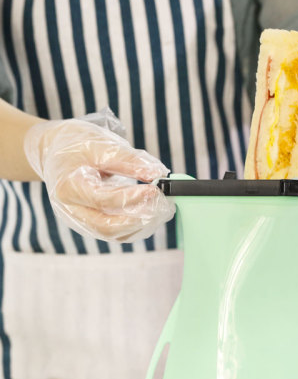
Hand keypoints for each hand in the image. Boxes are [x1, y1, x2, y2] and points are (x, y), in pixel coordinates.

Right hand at [24, 112, 174, 242]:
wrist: (54, 153)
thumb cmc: (76, 145)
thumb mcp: (101, 144)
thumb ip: (130, 161)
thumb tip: (158, 173)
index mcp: (69, 187)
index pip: (103, 200)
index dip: (132, 198)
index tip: (155, 189)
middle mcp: (71, 210)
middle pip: (107, 227)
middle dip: (140, 219)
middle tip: (163, 204)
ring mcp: (80, 220)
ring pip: (113, 234)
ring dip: (141, 225)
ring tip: (161, 208)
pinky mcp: (90, 224)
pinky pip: (116, 232)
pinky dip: (136, 226)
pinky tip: (151, 213)